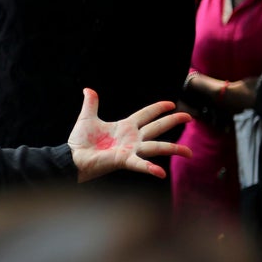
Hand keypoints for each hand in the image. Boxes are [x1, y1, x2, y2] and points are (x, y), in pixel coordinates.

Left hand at [67, 88, 190, 182]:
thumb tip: (88, 89)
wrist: (73, 156)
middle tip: (189, 117)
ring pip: (156, 147)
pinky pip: (139, 164)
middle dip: (172, 121)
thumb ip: (91, 104)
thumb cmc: (81, 140)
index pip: (145, 114)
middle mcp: (132, 138)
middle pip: (156, 127)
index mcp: (125, 126)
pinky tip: (160, 172)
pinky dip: (150, 168)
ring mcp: (130, 149)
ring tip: (189, 152)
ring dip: (173, 149)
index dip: (158, 109)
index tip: (171, 104)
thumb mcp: (87, 118)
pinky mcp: (124, 160)